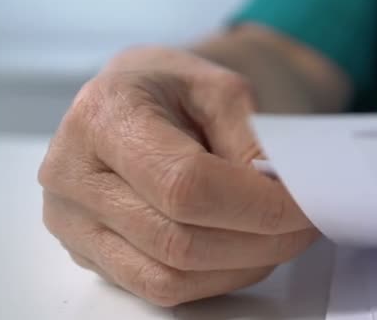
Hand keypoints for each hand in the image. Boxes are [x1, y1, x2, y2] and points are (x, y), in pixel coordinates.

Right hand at [38, 47, 319, 306]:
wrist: (135, 99)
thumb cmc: (176, 89)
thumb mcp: (223, 90)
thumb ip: (252, 143)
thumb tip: (284, 199)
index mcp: (105, 114)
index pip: (185, 185)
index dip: (256, 207)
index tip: (305, 207)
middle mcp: (72, 172)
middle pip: (178, 239)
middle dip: (259, 241)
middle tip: (304, 224)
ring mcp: (71, 219)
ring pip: (170, 275)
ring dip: (241, 266)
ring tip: (276, 236)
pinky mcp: (86, 250)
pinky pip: (157, 287)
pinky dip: (213, 278)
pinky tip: (241, 251)